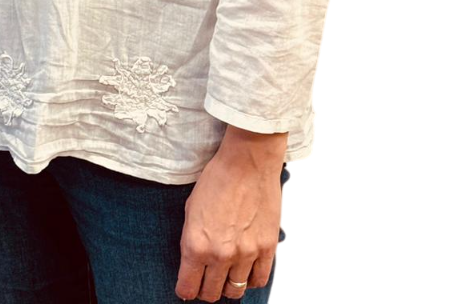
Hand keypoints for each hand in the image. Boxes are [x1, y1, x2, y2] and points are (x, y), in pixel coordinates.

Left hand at [175, 146, 283, 300]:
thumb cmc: (216, 179)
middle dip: (206, 290)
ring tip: (228, 275)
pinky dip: (252, 279)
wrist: (247, 162)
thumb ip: (191, 240)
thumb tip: (192, 263)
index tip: (188, 286)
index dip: (186, 290)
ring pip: (236, 291)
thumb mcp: (191, 209)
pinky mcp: (267, 248)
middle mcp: (220, 255)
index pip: (187, 288)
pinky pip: (260, 280)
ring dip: (229, 286)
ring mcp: (246, 253)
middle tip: (208, 280)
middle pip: (211, 293)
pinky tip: (247, 270)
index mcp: (196, 245)